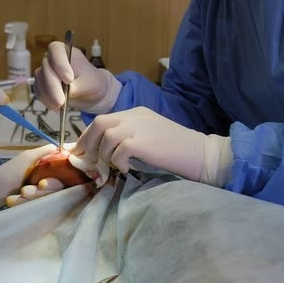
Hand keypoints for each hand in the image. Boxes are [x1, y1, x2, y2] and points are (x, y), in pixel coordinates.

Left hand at [0, 144, 60, 212]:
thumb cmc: (10, 171)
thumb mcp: (29, 157)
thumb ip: (48, 151)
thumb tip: (71, 146)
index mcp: (52, 175)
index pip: (65, 180)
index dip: (56, 183)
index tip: (42, 183)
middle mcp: (50, 188)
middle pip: (56, 193)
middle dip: (41, 192)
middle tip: (26, 190)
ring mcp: (42, 200)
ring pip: (46, 201)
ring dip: (31, 197)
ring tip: (20, 193)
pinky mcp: (34, 210)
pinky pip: (35, 209)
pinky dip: (22, 204)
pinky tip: (12, 200)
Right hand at [33, 41, 121, 113]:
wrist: (90, 93)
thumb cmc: (92, 82)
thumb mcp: (90, 83)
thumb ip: (78, 86)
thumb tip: (66, 92)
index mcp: (65, 51)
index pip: (56, 50)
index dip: (60, 64)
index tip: (69, 79)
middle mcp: (52, 59)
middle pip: (46, 69)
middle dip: (53, 87)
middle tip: (61, 101)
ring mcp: (45, 73)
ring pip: (40, 82)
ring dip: (48, 96)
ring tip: (60, 106)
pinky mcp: (42, 86)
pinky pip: (39, 92)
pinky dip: (46, 101)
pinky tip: (56, 107)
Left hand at [72, 107, 233, 186]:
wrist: (203, 154)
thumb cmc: (178, 151)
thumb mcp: (150, 137)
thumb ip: (130, 138)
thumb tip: (104, 152)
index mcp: (137, 113)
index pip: (103, 120)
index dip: (87, 136)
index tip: (81, 151)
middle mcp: (136, 116)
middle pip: (99, 123)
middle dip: (88, 143)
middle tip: (89, 161)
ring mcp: (140, 127)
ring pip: (106, 136)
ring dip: (105, 155)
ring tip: (115, 166)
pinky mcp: (144, 142)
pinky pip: (119, 150)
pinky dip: (119, 162)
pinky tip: (129, 169)